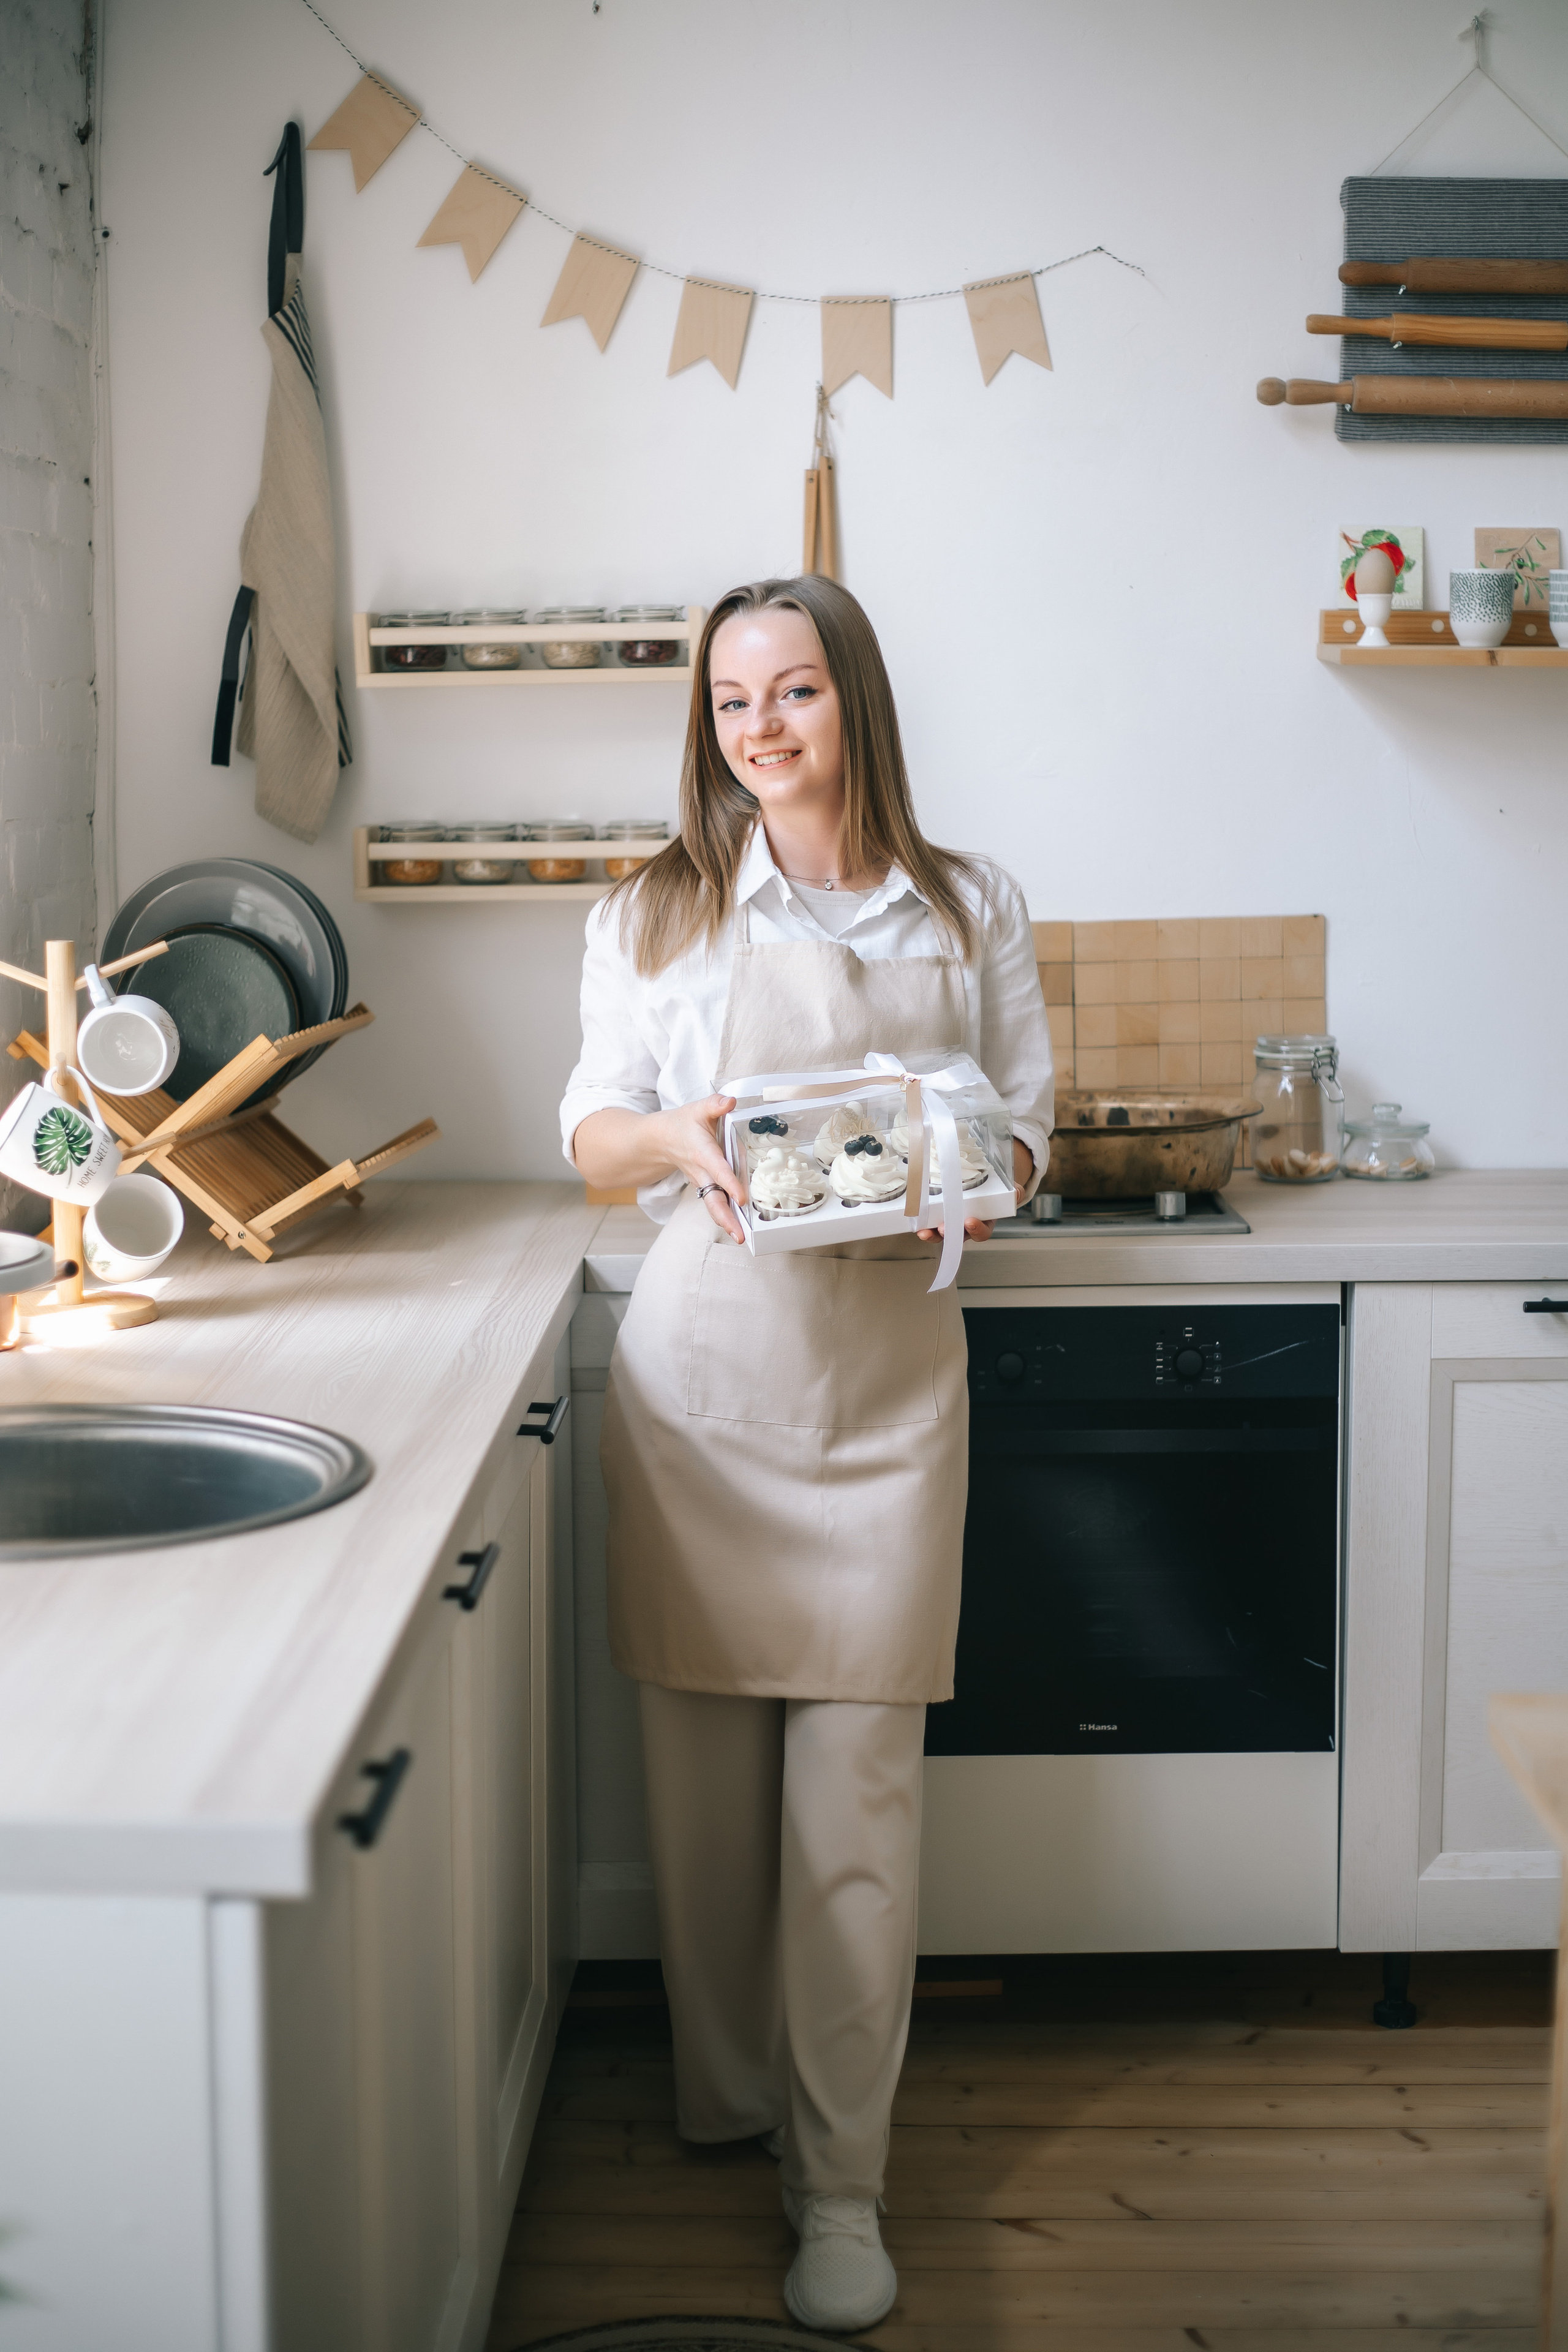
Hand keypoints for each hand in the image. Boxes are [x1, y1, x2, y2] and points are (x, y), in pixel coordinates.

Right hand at [655, 1093, 747, 1241]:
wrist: (659, 1140)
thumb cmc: (682, 1124)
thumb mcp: (698, 1109)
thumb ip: (715, 1104)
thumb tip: (731, 1101)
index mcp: (702, 1151)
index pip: (717, 1169)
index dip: (729, 1183)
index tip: (741, 1198)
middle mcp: (701, 1171)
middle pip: (712, 1199)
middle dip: (725, 1217)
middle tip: (739, 1235)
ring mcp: (702, 1182)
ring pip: (712, 1206)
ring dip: (726, 1223)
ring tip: (741, 1239)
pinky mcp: (705, 1187)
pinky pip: (714, 1204)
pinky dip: (725, 1218)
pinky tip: (738, 1229)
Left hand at [917, 1139, 1033, 1247]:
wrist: (982, 1183)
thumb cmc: (995, 1191)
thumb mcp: (1008, 1190)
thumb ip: (1013, 1192)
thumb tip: (1017, 1193)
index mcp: (984, 1222)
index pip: (981, 1232)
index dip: (976, 1229)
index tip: (970, 1221)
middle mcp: (965, 1226)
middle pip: (956, 1237)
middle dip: (948, 1235)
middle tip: (942, 1229)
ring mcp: (950, 1221)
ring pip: (940, 1232)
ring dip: (931, 1233)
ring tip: (922, 1231)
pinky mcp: (937, 1213)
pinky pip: (929, 1221)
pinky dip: (921, 1221)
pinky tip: (913, 1217)